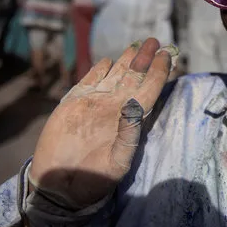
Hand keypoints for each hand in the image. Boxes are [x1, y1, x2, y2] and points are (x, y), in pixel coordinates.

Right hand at [29, 38, 173, 208]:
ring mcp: (95, 103)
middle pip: (134, 77)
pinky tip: (108, 61)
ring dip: (127, 60)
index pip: (149, 90)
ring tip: (139, 44)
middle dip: (145, 59)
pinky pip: (90, 81)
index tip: (167, 55)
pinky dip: (98, 69)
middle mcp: (115, 107)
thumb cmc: (94, 179)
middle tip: (154, 40)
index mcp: (130, 119)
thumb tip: (137, 107)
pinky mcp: (74, 103)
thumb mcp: (117, 162)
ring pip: (115, 75)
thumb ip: (128, 135)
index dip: (159, 73)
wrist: (60, 186)